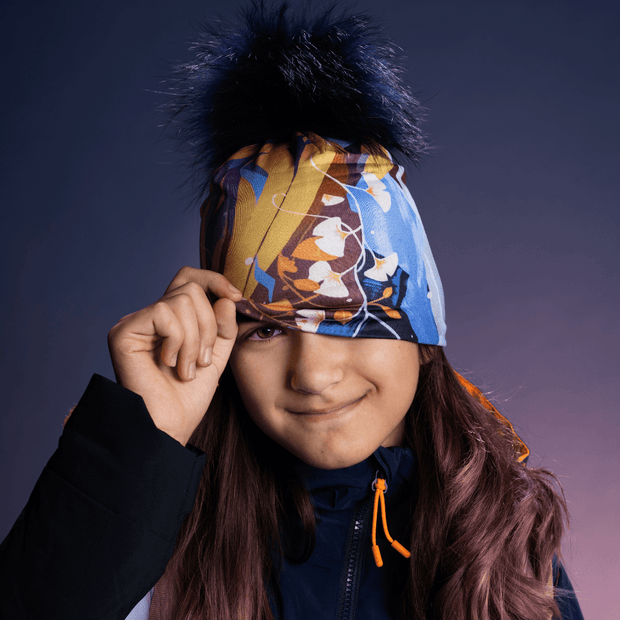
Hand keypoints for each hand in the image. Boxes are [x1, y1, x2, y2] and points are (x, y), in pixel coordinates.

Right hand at [107, 267, 241, 444]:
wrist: (169, 426)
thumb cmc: (189, 397)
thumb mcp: (216, 356)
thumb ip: (224, 326)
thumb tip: (226, 297)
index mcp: (171, 319)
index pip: (190, 279)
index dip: (214, 280)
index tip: (236, 297)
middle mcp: (150, 317)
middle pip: (191, 288)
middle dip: (208, 325)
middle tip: (202, 359)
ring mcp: (135, 322)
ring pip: (181, 300)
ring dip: (194, 339)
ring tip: (186, 368)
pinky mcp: (123, 331)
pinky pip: (163, 313)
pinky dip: (177, 340)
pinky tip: (168, 363)